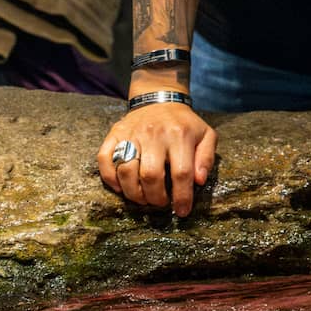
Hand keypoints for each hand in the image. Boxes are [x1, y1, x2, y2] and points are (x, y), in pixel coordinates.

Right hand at [97, 102, 217, 216]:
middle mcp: (154, 134)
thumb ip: (206, 158)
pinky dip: (110, 178)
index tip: (182, 211)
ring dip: (133, 193)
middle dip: (156, 198)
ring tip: (143, 199)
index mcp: (180, 135)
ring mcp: (131, 133)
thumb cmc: (185, 124)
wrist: (160, 99)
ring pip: (126, 171)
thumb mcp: (206, 135)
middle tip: (160, 203)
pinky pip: (104, 159)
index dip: (182, 196)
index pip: (181, 172)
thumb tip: (199, 181)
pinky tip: (121, 187)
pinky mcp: (114, 134)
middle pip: (150, 175)